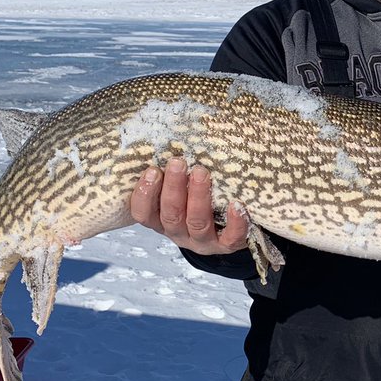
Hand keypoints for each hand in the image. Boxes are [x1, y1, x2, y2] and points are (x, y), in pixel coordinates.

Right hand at [130, 157, 249, 254]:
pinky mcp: (226, 246)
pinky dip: (235, 222)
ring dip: (199, 197)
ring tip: (202, 172)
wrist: (227, 229)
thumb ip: (169, 173)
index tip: (152, 170)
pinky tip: (237, 204)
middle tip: (178, 162)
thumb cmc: (196, 200)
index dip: (144, 194)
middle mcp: (178, 233)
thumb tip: (167, 135)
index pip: (143, 213)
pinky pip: (230, 238)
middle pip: (171, 215)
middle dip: (174, 188)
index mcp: (161, 220)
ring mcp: (202, 241)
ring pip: (197, 223)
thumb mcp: (178, 190)